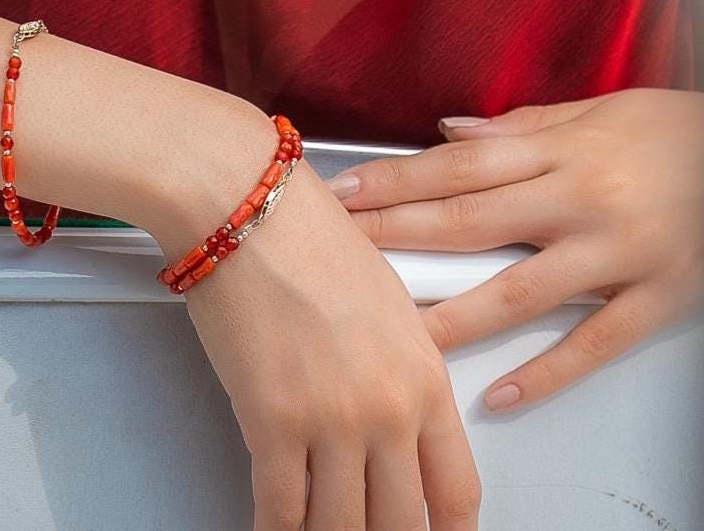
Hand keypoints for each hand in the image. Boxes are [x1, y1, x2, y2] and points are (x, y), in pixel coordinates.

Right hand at [157, 158, 484, 529]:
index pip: (456, 491)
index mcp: (425, 375)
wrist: (247, 206)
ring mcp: (331, 421)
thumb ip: (403, 370)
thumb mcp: (388, 301)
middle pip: (399, 525)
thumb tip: (399, 424)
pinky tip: (273, 527)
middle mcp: (388, 408)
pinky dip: (275, 529)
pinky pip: (280, 511)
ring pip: (339, 529)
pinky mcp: (271, 423)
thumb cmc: (308, 234)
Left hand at [325, 88, 703, 411]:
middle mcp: (583, 198)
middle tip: (343, 255)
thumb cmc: (688, 127)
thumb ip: (522, 125)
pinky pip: (594, 342)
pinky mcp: (660, 297)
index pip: (459, 165)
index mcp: (564, 147)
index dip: (396, 180)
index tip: (346, 194)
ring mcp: (620, 252)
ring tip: (400, 335)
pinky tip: (501, 395)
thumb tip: (450, 132)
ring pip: (521, 290)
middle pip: (473, 221)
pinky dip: (546, 372)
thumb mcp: (600, 108)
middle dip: (399, 237)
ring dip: (454, 314)